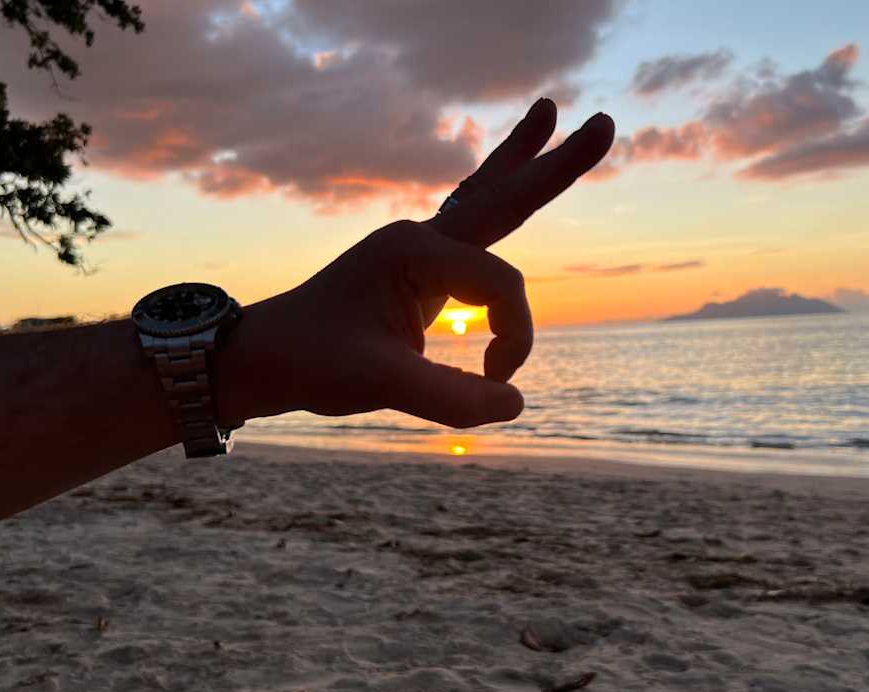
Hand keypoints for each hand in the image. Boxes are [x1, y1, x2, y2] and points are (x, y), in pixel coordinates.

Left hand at [218, 101, 614, 428]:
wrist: (262, 357)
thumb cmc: (313, 363)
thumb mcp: (381, 385)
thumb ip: (452, 398)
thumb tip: (516, 403)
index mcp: (413, 250)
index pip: (500, 287)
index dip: (515, 336)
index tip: (495, 379)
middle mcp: (420, 237)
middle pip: (503, 195)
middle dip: (555, 165)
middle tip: (606, 122)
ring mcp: (418, 247)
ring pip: (486, 196)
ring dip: (522, 160)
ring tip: (549, 110)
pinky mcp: (418, 268)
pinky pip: (469, 221)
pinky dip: (495, 193)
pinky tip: (508, 172)